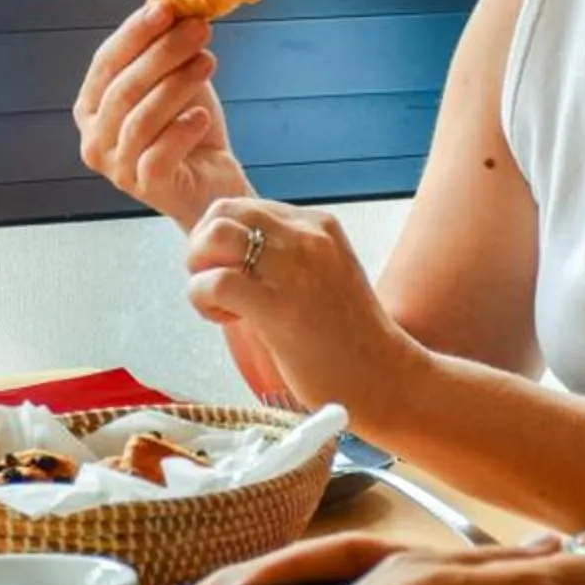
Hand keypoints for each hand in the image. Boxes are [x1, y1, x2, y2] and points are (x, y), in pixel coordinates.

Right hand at [74, 0, 248, 225]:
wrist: (213, 180)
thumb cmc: (187, 128)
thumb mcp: (174, 78)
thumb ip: (163, 46)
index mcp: (91, 108)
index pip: (105, 63)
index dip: (134, 33)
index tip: (166, 8)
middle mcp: (94, 140)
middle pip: (123, 88)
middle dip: (162, 53)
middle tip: (198, 29)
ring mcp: (117, 169)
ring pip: (140, 119)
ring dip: (176, 85)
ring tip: (209, 61)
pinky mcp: (146, 189)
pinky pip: (158, 155)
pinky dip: (181, 131)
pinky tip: (202, 117)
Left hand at [182, 198, 417, 419]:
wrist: (384, 377)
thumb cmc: (350, 339)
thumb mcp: (323, 274)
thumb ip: (285, 256)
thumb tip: (232, 253)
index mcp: (318, 225)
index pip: (244, 206)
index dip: (220, 237)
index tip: (230, 270)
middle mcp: (307, 237)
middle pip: (223, 212)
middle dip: (202, 247)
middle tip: (213, 283)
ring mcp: (295, 270)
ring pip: (216, 237)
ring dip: (199, 269)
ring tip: (219, 301)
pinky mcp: (279, 308)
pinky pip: (216, 281)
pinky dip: (203, 299)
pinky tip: (227, 319)